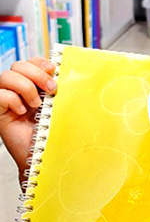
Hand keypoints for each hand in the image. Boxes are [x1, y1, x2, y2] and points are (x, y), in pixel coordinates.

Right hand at [0, 58, 56, 183]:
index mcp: (37, 87)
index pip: (32, 63)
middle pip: (18, 65)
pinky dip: (12, 99)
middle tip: (51, 89)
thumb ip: (62, 95)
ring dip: (25, 87)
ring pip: (7, 76)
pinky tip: (22, 112)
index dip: (40, 62)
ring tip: (36, 105)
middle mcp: (20, 91)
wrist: (46, 159)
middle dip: (36, 73)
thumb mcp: (63, 111)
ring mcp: (8, 101)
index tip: (54, 71)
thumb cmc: (55, 137)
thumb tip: (71, 79)